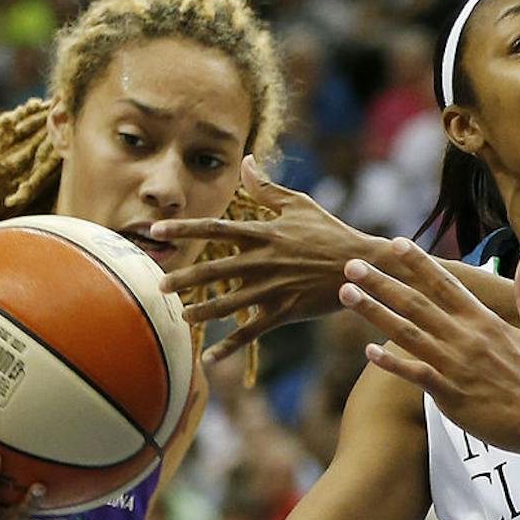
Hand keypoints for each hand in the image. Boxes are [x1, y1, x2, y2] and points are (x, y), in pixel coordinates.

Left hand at [161, 159, 374, 362]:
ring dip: (203, 311)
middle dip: (186, 277)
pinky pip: (252, 331)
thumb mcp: (299, 203)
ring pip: (230, 303)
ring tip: (182, 316)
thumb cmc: (330, 232)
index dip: (184, 229)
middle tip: (159, 284)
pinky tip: (211, 357)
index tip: (157, 231)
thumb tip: (245, 162)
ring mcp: (274, 288)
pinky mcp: (286, 311)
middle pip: (216, 269)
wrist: (362, 265)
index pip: (215, 228)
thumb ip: (266, 188)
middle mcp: (263, 261)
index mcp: (263, 233)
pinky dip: (230, 345)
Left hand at [341, 242, 519, 456]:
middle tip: (351, 264)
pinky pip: (415, 374)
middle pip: (415, 302)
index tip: (393, 244)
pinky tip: (367, 351)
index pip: (444, 283)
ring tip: (346, 294)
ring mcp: (457, 366)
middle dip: (380, 281)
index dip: (416, 262)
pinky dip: (391, 362)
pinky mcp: (453, 396)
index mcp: (485, 320)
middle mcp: (466, 338)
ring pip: (407, 332)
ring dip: (374, 311)